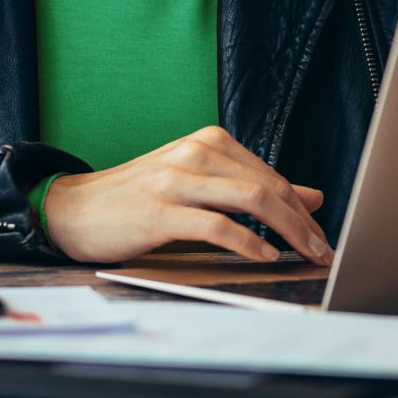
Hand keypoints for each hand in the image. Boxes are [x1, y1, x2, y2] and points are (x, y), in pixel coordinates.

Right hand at [41, 125, 333, 264]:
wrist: (73, 208)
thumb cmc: (139, 198)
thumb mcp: (201, 184)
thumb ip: (252, 188)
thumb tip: (311, 197)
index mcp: (210, 142)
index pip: (272, 176)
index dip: (302, 209)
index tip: (322, 235)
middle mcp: (197, 152)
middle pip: (269, 187)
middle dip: (303, 222)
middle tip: (323, 250)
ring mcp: (177, 179)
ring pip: (251, 200)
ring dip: (287, 231)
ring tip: (304, 254)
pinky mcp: (160, 210)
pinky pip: (216, 225)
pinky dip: (247, 242)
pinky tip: (264, 256)